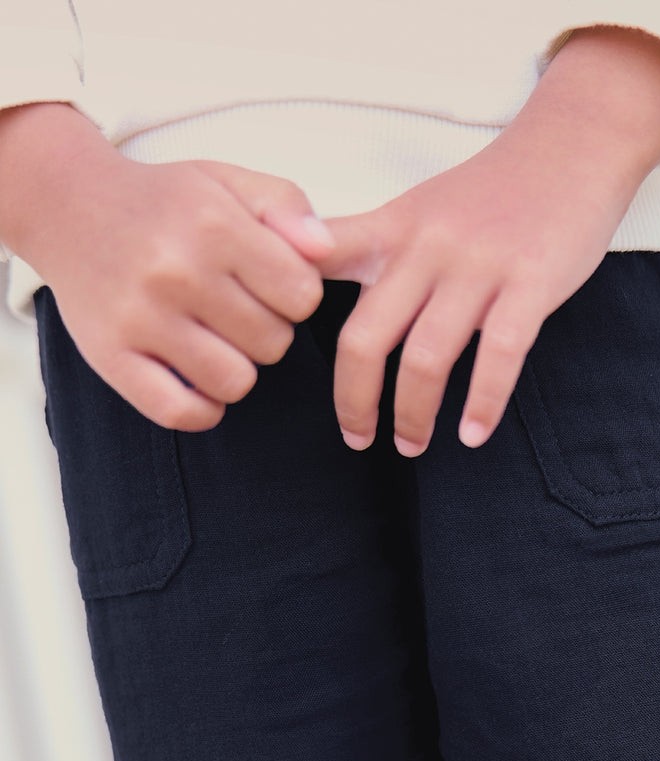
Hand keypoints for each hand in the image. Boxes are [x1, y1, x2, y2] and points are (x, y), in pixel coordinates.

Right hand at [0, 103, 331, 430]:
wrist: (67, 205)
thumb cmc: (162, 202)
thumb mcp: (227, 181)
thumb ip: (286, 206)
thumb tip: (325, 251)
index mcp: (214, 225)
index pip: (303, 296)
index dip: (295, 297)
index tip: (270, 287)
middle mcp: (177, 271)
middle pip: (273, 343)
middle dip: (265, 331)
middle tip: (234, 311)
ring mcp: (141, 318)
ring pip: (236, 382)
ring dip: (235, 370)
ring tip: (214, 341)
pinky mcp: (111, 357)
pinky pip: (182, 413)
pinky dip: (201, 409)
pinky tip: (197, 382)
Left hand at [285, 25, 659, 455]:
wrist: (572, 145)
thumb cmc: (493, 192)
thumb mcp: (417, 208)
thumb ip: (368, 251)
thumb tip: (321, 296)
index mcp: (393, 229)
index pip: (321, 263)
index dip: (289, 306)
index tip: (279, 351)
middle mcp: (427, 247)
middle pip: (366, 337)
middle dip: (356, 401)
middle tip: (358, 438)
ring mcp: (479, 266)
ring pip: (427, 357)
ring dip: (414, 415)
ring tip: (411, 444)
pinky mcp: (531, 282)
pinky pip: (499, 355)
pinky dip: (483, 403)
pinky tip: (473, 433)